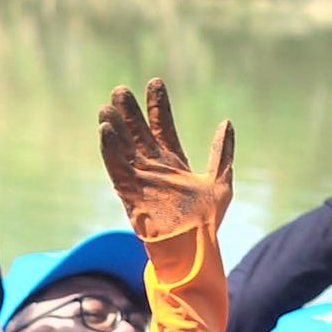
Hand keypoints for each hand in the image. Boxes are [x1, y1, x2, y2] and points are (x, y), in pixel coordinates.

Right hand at [97, 76, 235, 245]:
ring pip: (123, 147)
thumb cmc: (208, 222)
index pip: (163, 126)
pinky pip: (116, 167)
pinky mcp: (130, 193)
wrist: (195, 249)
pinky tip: (105, 130)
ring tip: (106, 107)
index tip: (154, 82)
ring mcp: (140, 179)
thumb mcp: (221, 182)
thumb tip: (226, 123)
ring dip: (115, 127)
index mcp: (174, 162)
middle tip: (120, 90)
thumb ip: (222, 153)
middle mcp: (154, 168)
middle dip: (130, 112)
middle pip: (138, 133)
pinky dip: (110, 149)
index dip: (158, 106)